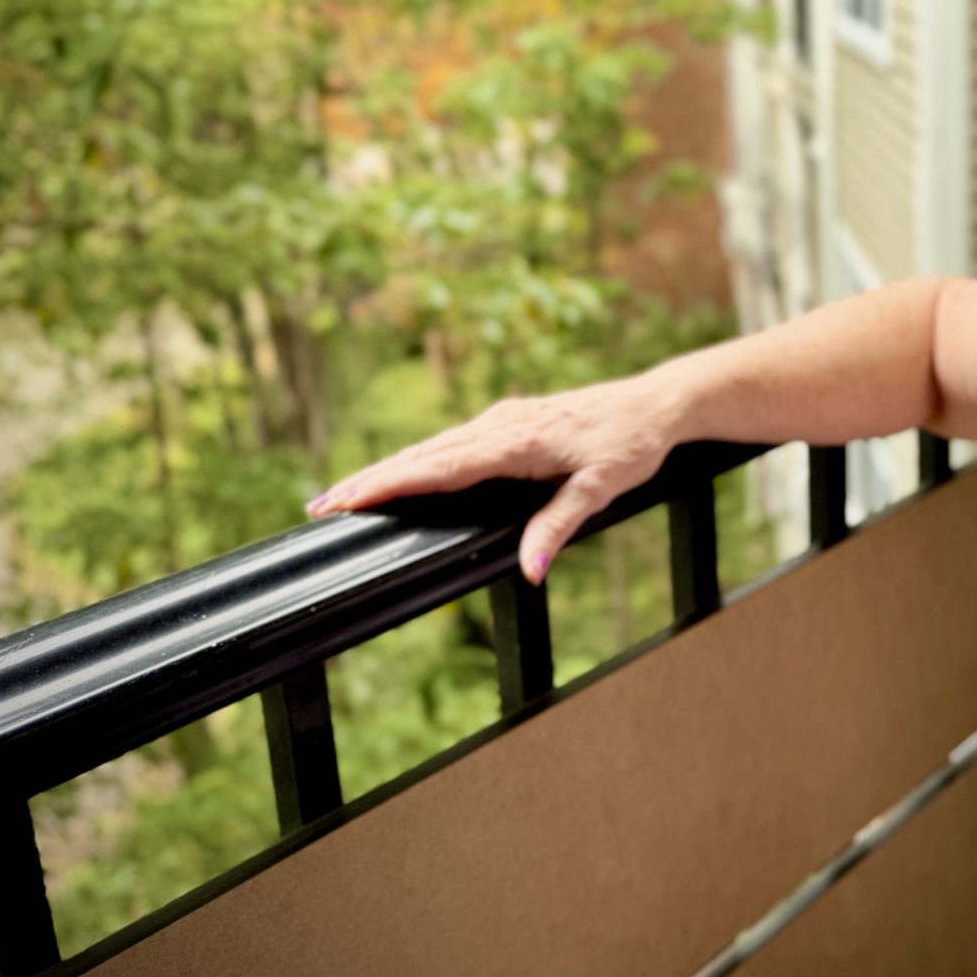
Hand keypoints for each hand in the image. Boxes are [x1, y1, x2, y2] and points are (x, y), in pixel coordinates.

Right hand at [303, 371, 681, 583]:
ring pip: (433, 446)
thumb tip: (530, 573)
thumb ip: (559, 528)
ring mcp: (503, 419)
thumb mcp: (602, 490)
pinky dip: (416, 458)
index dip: (391, 483)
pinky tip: (398, 474)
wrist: (656, 403)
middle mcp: (502, 425)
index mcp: (519, 442)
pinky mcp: (509, 420)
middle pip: (423, 455)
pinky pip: (452, 442)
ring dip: (387, 468)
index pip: (441, 468)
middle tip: (320, 507)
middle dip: (370, 479)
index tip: (349, 499)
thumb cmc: (632, 446)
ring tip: (343, 495)